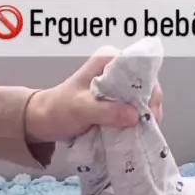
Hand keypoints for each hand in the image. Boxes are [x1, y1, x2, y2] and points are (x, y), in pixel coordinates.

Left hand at [25, 51, 162, 142]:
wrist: (43, 120)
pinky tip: (136, 133)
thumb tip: (135, 116)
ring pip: (142, 100)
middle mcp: (116, 70)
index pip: (141, 69)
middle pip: (146, 86)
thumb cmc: (58, 110)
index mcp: (108, 61)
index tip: (149, 113)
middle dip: (149, 106)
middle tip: (148, 127)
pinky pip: (133, 111)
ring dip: (144, 117)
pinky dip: (136, 122)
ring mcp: (117, 87)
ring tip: (143, 133)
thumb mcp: (81, 109)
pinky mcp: (116, 102)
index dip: (150, 90)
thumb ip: (106, 111)